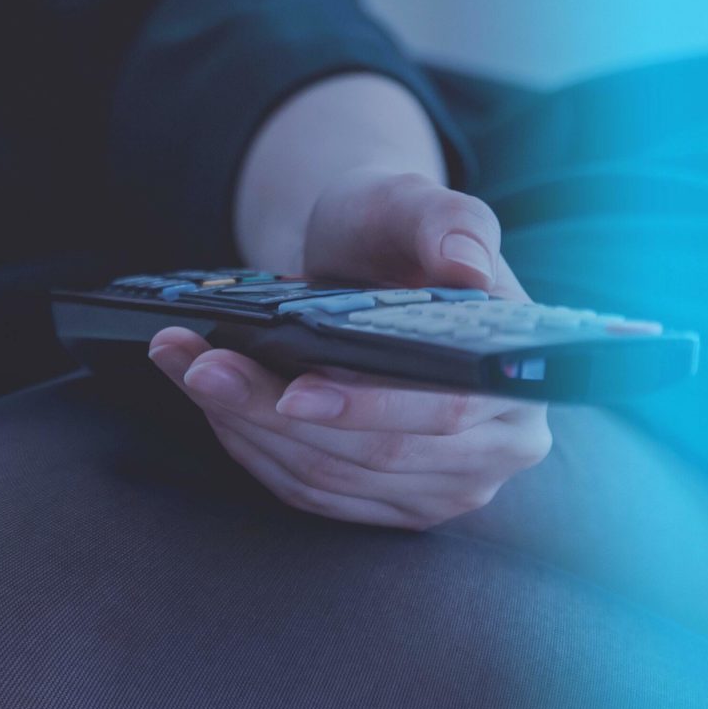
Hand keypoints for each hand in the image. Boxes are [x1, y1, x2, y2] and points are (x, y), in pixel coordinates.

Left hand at [149, 169, 552, 529]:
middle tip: (200, 365)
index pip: (444, 412)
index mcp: (521, 381)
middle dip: (270, 410)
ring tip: (186, 368)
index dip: (365, 408)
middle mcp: (498, 448)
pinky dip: (248, 445)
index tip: (289, 391)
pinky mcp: (386, 504)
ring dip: (242, 426)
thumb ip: (448, 222)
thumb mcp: (414, 205)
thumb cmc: (394, 235)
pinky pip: (305, 491)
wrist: (365, 266)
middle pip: (371, 454)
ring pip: (325, 478)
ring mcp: (442, 487)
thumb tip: (466, 264)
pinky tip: (210, 399)